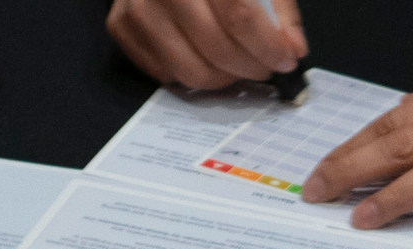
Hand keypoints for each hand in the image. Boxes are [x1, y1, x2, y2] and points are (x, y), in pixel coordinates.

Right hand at [109, 0, 303, 88]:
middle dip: (249, 68)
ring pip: (190, 71)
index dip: (266, 45)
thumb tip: (293, 51)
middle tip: (262, 67)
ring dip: (222, 78)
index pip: (238, 15)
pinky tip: (201, 53)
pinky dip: (191, 71)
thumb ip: (278, 9)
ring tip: (234, 64)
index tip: (284, 61)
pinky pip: (165, 74)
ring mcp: (137, 7)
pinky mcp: (119, 26)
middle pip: (216, 48)